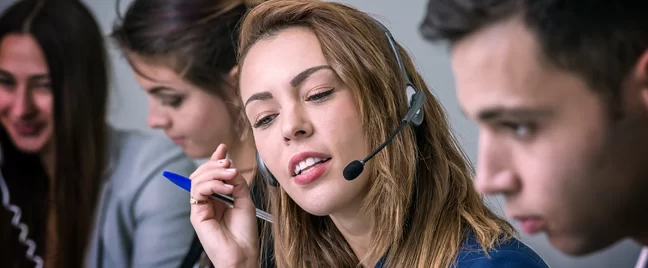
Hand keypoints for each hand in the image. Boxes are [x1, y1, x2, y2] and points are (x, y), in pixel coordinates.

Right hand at [190, 144, 258, 267]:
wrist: (243, 254)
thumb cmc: (244, 234)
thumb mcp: (245, 201)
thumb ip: (237, 183)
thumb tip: (230, 166)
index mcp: (218, 198)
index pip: (211, 174)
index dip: (216, 160)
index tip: (223, 148)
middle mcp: (207, 202)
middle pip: (201, 174)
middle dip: (215, 164)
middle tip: (229, 165)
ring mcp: (200, 207)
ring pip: (197, 179)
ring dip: (215, 173)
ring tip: (231, 176)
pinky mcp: (197, 214)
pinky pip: (197, 190)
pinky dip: (212, 184)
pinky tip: (225, 188)